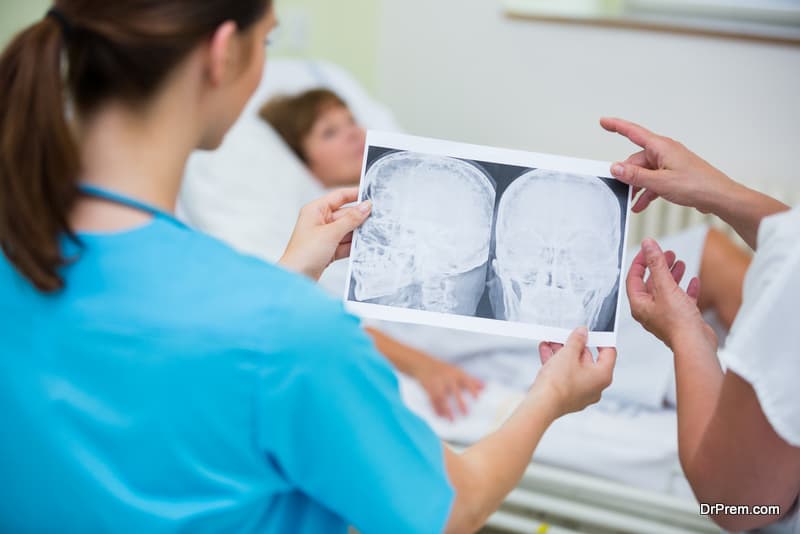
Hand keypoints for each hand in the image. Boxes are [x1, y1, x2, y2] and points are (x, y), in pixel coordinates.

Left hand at [279, 187, 370, 280]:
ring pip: (347, 230)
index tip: (372, 195)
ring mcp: (324, 236)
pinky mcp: (328, 250)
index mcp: (315, 210)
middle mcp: (319, 221)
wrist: (295, 278)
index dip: (355, 194)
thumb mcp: (331, 233)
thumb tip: (366, 206)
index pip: (339, 196)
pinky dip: (354, 245)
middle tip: (379, 219)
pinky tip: (365, 246)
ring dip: (359, 233)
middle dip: (360, 218)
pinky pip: (345, 244)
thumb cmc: (304, 254)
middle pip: (346, 214)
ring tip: (375, 233)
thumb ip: (351, 219)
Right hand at [415, 358, 484, 420]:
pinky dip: (436, 408)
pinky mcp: (428, 387)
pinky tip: (440, 416)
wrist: (422, 364)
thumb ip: (471, 380)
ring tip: (452, 420)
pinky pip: (432, 399)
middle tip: (466, 414)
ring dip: (446, 409)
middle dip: (460, 402)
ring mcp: (436, 382)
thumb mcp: (457, 372)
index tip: (478, 399)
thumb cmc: (444, 370)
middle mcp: (447, 377)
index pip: (466, 380)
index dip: (472, 389)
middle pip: (454, 390)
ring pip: (442, 397)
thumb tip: (485, 388)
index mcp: (456, 373)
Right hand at [532, 327, 615, 416]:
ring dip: (562, 353)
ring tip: (552, 342)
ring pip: (573, 367)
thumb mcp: (568, 354)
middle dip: (574, 346)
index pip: (609, 353)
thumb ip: (577, 340)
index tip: (592, 332)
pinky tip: (546, 352)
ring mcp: (581, 393)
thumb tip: (582, 333)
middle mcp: (595, 386)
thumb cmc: (559, 384)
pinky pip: (564, 376)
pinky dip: (556, 364)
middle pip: (588, 360)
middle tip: (566, 335)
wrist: (541, 404)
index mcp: (602, 376)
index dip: (601, 339)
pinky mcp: (567, 396)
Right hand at [600, 117, 735, 213]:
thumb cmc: (697, 185)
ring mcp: (670, 163)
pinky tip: (641, 204)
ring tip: (632, 202)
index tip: (603, 122)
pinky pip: (654, 180)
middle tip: (621, 190)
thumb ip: (635, 175)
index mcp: (661, 147)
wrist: (719, 197)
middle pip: (637, 159)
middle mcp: (665, 152)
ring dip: (637, 187)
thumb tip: (616, 167)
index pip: (633, 132)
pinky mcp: (674, 174)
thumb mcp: (660, 182)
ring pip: (645, 172)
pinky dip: (647, 191)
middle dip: (628, 175)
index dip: (616, 126)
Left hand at [627, 238, 716, 350]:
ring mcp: (665, 315)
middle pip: (651, 283)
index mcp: (639, 304)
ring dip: (672, 276)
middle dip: (659, 266)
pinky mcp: (680, 319)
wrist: (695, 345)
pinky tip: (694, 281)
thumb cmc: (678, 323)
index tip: (648, 249)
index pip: (634, 278)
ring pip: (666, 290)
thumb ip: (657, 264)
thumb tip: (648, 245)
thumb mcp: (666, 287)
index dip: (640, 261)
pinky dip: (686, 289)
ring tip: (680, 263)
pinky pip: (681, 300)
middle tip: (668, 254)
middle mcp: (650, 310)